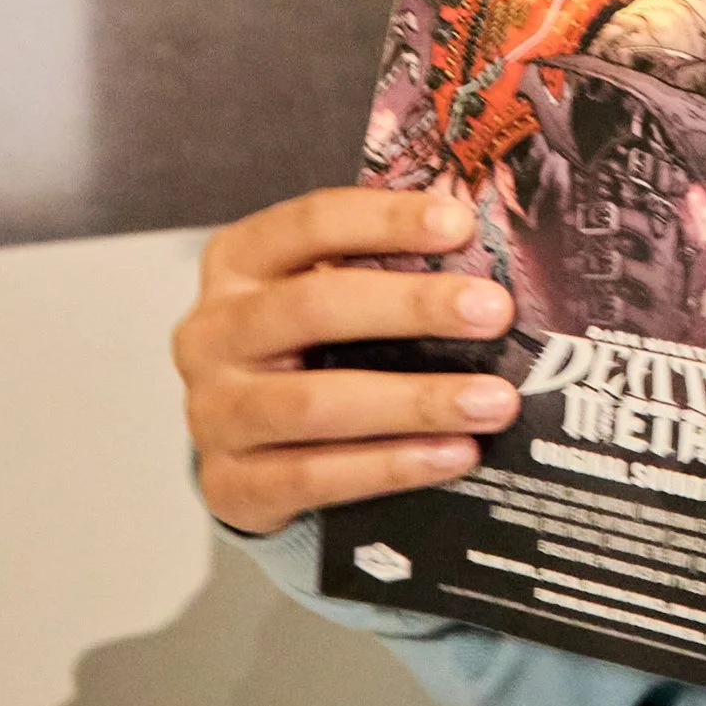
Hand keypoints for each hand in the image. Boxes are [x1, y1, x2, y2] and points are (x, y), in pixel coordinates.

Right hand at [174, 187, 518, 534]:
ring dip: (417, 401)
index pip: (310, 223)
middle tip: (494, 312)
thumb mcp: (316, 294)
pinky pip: (317, 476)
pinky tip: (455, 454)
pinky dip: (393, 464)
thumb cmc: (298, 349)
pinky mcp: (230, 485)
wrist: (232, 447)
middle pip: (314, 307)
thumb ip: (376, 272)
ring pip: (318, 403)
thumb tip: (482, 264)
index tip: (461, 226)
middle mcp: (212, 332)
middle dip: (413, 307)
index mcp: (236, 263)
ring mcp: (213, 412)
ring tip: (493, 400)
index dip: (386, 220)